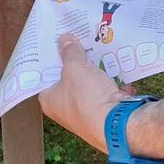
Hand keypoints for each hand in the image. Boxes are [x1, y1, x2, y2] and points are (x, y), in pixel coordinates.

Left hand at [39, 34, 130, 152]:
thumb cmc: (87, 98)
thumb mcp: (74, 68)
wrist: (118, 124)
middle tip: (79, 41)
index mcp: (50, 101)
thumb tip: (65, 39)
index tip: (56, 42)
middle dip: (76, 61)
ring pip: (90, 84)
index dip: (50, 58)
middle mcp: (65, 109)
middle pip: (68, 79)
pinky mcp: (106, 113)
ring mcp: (87, 112)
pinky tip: (118, 69)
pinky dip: (113, 82)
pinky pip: (107, 92)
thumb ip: (70, 52)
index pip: (44, 75)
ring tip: (100, 50)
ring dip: (97, 70)